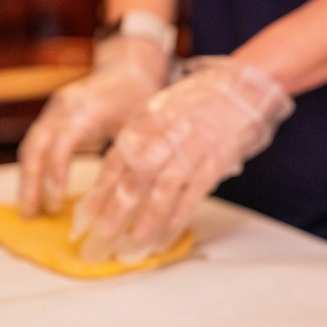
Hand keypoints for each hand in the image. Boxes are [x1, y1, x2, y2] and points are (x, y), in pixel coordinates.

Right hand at [17, 35, 167, 216]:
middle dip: (30, 183)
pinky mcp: (51, 119)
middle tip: (31, 214)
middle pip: (35, 146)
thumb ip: (128, 153)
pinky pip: (35, 146)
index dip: (56, 171)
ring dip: (27, 181)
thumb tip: (126, 194)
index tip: (57, 200)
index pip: (62, 142)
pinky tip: (36, 195)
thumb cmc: (136, 98)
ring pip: (30, 148)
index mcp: (84, 110)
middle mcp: (62, 110)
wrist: (126, 70)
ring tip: (29, 212)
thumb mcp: (138, 124)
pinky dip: (34, 171)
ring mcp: (53, 113)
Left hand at [71, 57, 293, 262]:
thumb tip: (115, 179)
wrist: (239, 88)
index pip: (116, 161)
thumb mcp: (158, 112)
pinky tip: (171, 229)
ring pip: (165, 186)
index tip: (87, 215)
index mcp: (145, 123)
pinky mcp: (216, 159)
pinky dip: (182, 210)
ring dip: (149, 215)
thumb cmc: (195, 104)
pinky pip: (196, 189)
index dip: (101, 190)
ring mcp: (191, 148)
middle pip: (136, 177)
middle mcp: (165, 135)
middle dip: (117, 208)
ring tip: (137, 238)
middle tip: (104, 234)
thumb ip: (139, 141)